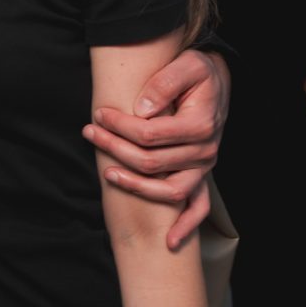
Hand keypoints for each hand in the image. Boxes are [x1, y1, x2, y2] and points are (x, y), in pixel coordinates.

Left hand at [83, 47, 228, 249]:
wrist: (215, 83)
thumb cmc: (198, 73)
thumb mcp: (186, 64)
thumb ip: (164, 83)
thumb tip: (140, 108)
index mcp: (200, 124)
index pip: (150, 134)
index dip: (120, 126)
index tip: (99, 114)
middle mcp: (206, 151)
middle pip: (152, 162)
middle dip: (115, 148)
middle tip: (90, 132)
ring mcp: (204, 168)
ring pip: (170, 191)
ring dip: (136, 186)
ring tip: (107, 174)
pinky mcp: (202, 176)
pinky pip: (199, 208)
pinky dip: (186, 226)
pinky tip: (169, 242)